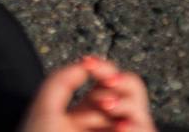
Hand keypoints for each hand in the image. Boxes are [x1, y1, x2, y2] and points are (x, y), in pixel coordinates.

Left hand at [20, 57, 156, 131]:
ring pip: (141, 115)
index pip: (108, 80)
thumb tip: (85, 65)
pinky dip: (136, 128)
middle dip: (122, 84)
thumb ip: (62, 81)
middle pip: (132, 93)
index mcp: (89, 112)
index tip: (89, 64)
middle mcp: (108, 124)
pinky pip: (144, 131)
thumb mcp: (45, 109)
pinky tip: (121, 127)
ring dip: (127, 106)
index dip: (103, 68)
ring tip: (108, 109)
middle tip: (104, 89)